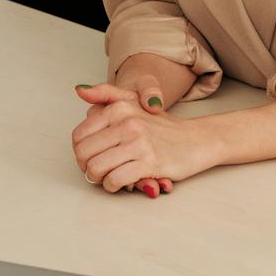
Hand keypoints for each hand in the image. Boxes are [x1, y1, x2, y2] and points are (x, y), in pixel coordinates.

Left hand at [72, 83, 209, 193]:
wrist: (196, 140)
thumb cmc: (162, 127)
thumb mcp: (134, 102)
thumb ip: (106, 94)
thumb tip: (80, 90)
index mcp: (119, 109)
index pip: (79, 136)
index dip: (80, 152)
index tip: (90, 158)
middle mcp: (127, 123)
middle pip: (84, 154)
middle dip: (86, 167)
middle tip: (97, 171)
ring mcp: (139, 143)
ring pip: (96, 168)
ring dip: (98, 179)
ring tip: (107, 178)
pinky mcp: (150, 163)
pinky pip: (115, 180)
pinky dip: (112, 186)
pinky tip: (120, 183)